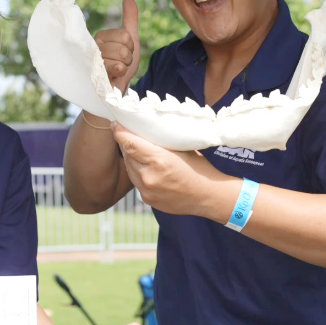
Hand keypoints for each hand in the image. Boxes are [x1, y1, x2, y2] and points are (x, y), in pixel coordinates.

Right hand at [94, 0, 140, 92]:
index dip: (131, 47)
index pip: (126, 36)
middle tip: (121, 64)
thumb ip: (130, 20)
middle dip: (128, 59)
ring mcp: (94, 60)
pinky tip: (113, 76)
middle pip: (124, 47)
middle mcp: (95, 46)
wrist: (115, 88)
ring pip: (121, 58)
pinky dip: (119, 73)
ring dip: (124, 68)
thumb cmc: (122, 65)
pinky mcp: (95, 73)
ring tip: (116, 71)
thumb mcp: (130, 40)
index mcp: (102, 36)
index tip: (125, 53)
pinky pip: (115, 67)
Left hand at [113, 123, 230, 217]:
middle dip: (126, 144)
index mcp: (159, 160)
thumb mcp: (181, 148)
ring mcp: (147, 190)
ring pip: (130, 169)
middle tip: (128, 134)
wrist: (209, 196)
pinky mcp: (147, 200)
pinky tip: (147, 168)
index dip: (120, 132)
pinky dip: (138, 173)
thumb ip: (160, 142)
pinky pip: (136, 182)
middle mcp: (149, 176)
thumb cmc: (199, 168)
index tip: (116, 124)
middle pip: (127, 155)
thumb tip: (144, 130)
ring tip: (138, 151)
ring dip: (131, 159)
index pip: (129, 143)